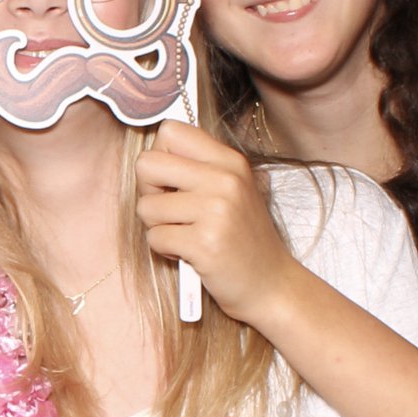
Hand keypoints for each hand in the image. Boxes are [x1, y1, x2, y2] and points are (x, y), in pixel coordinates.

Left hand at [131, 119, 300, 323]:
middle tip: (170, 211)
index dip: (160, 158)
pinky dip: (165, 250)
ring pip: (146, 207)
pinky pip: (155, 237)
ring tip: (187, 236)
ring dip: (159, 227)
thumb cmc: (242, 238)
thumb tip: (150, 157)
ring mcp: (216, 210)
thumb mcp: (232, 190)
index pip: (169, 132)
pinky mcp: (204, 243)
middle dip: (148, 192)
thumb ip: (198, 168)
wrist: (271, 284)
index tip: (173, 182)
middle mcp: (224, 179)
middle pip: (147, 164)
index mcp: (229, 161)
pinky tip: (190, 253)